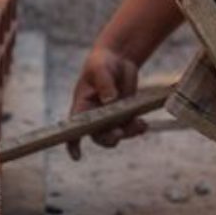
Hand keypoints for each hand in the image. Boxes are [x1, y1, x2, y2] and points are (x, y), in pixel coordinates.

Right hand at [66, 46, 145, 160]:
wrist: (118, 58)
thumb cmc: (102, 62)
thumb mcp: (100, 70)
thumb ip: (104, 84)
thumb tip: (110, 101)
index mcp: (82, 105)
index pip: (73, 127)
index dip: (72, 143)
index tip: (77, 156)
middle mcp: (94, 115)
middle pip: (98, 135)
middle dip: (108, 138)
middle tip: (119, 133)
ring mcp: (110, 116)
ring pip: (116, 133)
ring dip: (127, 133)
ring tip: (140, 125)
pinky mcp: (124, 113)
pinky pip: (129, 127)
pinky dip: (136, 128)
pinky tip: (143, 124)